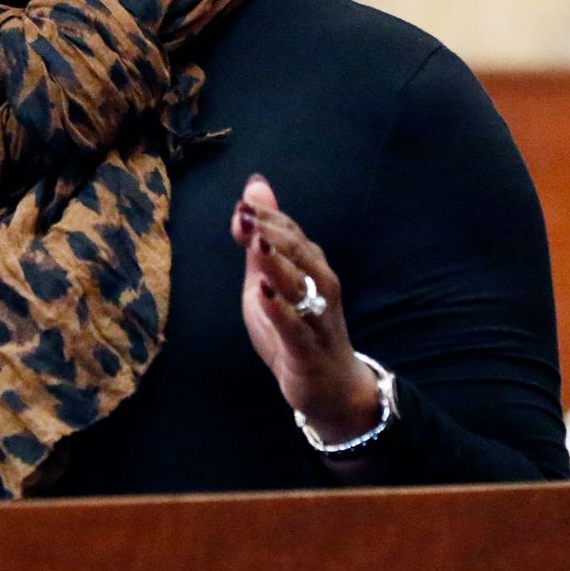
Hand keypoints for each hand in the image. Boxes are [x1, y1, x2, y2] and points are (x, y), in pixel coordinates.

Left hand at [230, 175, 379, 443]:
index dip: (265, 218)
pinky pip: (294, 327)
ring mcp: (317, 317)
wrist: (330, 384)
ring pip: (299, 285)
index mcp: (310, 263)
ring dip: (277, 263)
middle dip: (268, 232)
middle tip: (241, 216)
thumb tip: (254, 186)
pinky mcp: (308, 349)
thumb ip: (262, 233)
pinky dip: (279, 310)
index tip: (239, 207)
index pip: (289, 231)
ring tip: (256, 243)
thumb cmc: (297, 322)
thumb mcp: (272, 274)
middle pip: (297, 252)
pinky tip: (262, 293)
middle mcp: (319, 284)